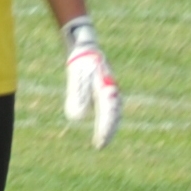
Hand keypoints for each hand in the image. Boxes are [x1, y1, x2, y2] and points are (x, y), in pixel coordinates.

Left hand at [62, 16, 120, 148]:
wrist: (84, 45)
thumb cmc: (80, 61)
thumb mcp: (76, 77)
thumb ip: (77, 96)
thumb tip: (78, 118)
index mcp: (107, 88)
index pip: (108, 115)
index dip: (105, 130)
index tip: (99, 143)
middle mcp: (112, 90)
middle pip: (115, 115)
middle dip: (109, 131)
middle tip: (101, 145)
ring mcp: (110, 88)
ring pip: (115, 111)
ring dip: (110, 125)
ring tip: (103, 138)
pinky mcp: (106, 88)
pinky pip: (111, 107)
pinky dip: (109, 117)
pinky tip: (103, 124)